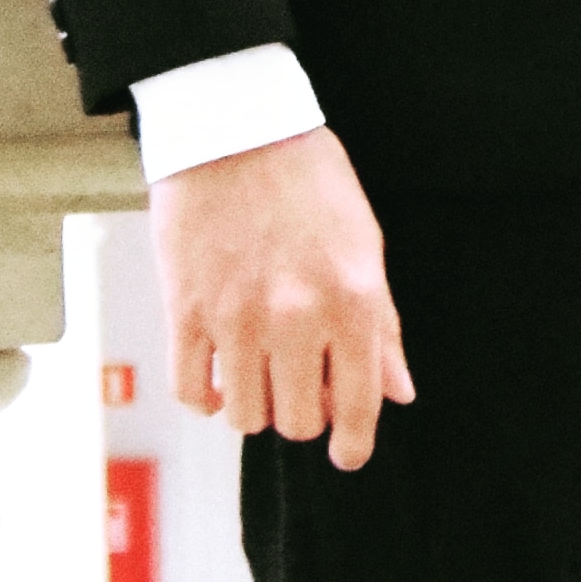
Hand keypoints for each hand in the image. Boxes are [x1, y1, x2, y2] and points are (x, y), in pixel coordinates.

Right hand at [150, 127, 414, 470]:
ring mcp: (237, 317)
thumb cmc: (307, 180)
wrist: (234, 127)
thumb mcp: (365, 245)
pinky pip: (192, 391)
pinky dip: (206, 396)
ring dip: (253, 405)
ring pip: (245, 416)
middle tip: (296, 384)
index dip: (353, 443)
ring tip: (255, 373)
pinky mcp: (184, 311)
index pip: (357, 404)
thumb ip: (382, 326)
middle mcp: (297, 317)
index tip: (347, 454)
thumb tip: (396, 392)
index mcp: (352, 300)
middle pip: (298, 420)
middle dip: (301, 413)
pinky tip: (216, 376)